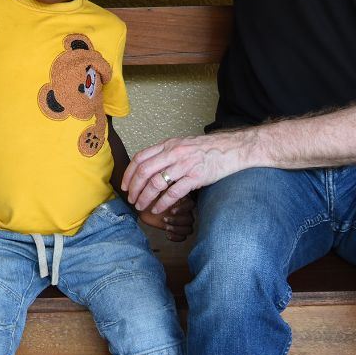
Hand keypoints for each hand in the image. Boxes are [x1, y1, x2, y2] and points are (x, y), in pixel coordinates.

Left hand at [122, 130, 249, 214]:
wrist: (231, 149)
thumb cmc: (207, 149)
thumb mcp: (182, 145)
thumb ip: (166, 154)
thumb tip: (149, 167)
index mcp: (168, 145)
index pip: (140, 158)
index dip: (129, 173)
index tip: (124, 185)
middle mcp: (173, 153)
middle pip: (144, 171)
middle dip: (134, 188)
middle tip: (131, 199)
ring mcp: (184, 164)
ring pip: (156, 183)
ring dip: (145, 197)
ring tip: (141, 206)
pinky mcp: (196, 177)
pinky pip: (174, 192)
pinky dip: (163, 203)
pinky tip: (158, 209)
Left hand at [137, 196, 194, 241]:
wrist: (141, 207)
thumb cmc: (147, 198)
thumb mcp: (154, 192)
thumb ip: (161, 191)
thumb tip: (166, 188)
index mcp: (180, 199)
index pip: (190, 205)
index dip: (182, 209)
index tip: (171, 211)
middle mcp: (183, 210)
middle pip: (190, 219)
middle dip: (177, 221)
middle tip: (164, 219)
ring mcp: (180, 220)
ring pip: (189, 229)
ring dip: (177, 229)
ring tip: (166, 227)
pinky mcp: (175, 229)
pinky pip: (183, 236)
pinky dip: (177, 237)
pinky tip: (167, 234)